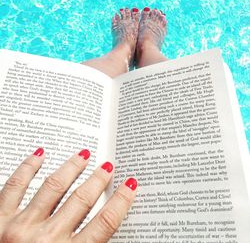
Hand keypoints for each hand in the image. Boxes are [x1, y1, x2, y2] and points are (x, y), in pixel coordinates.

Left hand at [0, 148, 136, 242]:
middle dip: (98, 180)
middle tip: (107, 166)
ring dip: (71, 168)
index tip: (129, 185)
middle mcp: (45, 240)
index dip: (121, 202)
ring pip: (53, 187)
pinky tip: (40, 155)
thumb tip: (105, 231)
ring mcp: (20, 227)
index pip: (105, 224)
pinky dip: (28, 168)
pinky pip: (15, 186)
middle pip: (82, 200)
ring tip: (83, 155)